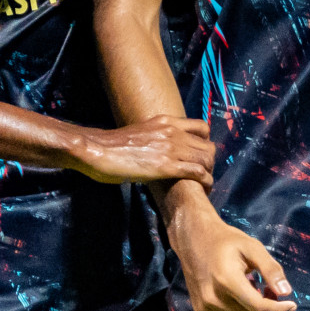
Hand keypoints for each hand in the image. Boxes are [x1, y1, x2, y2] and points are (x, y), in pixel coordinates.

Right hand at [70, 115, 216, 188]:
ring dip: (209, 173)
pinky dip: (205, 182)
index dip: (206, 142)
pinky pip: (197, 172)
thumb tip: (159, 147)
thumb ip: (155, 137)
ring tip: (205, 185)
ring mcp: (171, 148)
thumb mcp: (140, 133)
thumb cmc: (113, 146)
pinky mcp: (166, 166)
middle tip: (204, 175)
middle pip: (208, 145)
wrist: (99, 150)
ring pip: (206, 158)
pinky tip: (203, 189)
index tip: (201, 155)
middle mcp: (173, 132)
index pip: (202, 127)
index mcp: (166, 121)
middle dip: (210, 162)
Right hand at [168, 196, 295, 310]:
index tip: (292, 303)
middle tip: (270, 290)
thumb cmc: (226, 241)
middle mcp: (214, 299)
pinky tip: (242, 299)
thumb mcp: (252, 247)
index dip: (279, 309)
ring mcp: (206, 308)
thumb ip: (270, 269)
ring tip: (256, 293)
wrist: (193, 240)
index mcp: (227, 280)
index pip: (258, 308)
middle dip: (269, 310)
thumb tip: (286, 292)